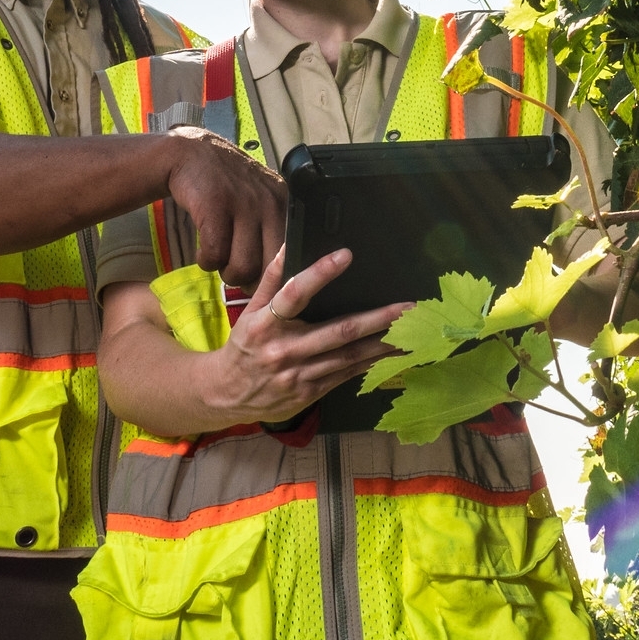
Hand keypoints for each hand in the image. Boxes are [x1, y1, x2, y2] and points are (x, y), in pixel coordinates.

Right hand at [162, 127, 287, 287]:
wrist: (191, 154)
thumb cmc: (226, 186)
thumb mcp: (260, 199)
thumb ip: (273, 229)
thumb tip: (278, 273)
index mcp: (284, 205)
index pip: (290, 256)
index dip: (274, 276)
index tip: (260, 278)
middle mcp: (269, 204)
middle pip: (268, 268)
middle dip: (250, 281)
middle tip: (237, 274)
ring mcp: (243, 205)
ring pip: (242, 267)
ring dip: (226, 272)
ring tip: (219, 260)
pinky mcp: (216, 208)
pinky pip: (215, 255)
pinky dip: (206, 261)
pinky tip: (204, 252)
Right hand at [199, 247, 408, 425]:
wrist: (226, 394)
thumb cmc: (244, 346)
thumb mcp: (250, 311)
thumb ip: (272, 280)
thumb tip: (288, 244)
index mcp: (266, 323)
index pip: (294, 293)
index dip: (319, 273)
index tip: (346, 255)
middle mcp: (283, 349)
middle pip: (338, 331)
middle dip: (377, 319)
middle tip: (408, 307)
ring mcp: (299, 375)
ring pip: (349, 357)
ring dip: (383, 344)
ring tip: (411, 331)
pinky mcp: (309, 393)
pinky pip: (346, 376)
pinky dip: (371, 364)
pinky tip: (392, 354)